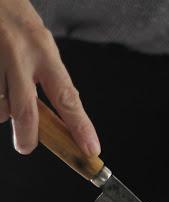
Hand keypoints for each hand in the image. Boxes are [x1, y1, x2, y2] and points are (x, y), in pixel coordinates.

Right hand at [0, 0, 99, 154]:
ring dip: (3, 111)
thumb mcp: (38, 39)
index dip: (80, 126)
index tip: (90, 149)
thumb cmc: (11, 16)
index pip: (67, 96)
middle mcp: (18, 55)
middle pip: (26, 112)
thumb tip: (56, 115)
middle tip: (26, 147)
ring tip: (4, 91)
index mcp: (43, 50)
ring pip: (0, 108)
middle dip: (28, 136)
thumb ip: (47, 75)